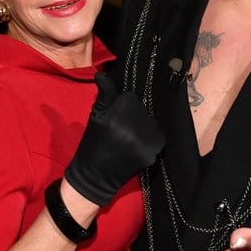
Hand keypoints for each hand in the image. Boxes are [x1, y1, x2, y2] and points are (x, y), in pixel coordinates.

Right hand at [65, 71, 164, 206]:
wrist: (94, 176)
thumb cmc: (93, 143)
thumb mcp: (95, 117)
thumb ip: (104, 95)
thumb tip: (101, 74)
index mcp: (117, 114)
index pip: (130, 98)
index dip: (122, 106)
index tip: (114, 118)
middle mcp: (133, 126)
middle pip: (142, 110)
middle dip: (133, 116)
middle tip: (120, 131)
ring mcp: (144, 141)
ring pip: (151, 123)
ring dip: (144, 128)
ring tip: (128, 139)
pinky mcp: (152, 154)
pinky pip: (158, 138)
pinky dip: (151, 141)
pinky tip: (138, 147)